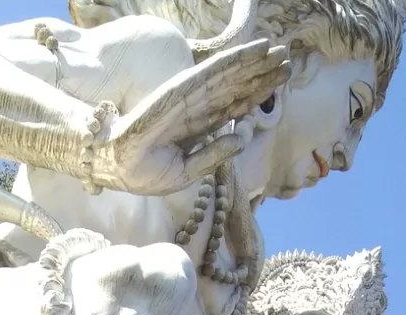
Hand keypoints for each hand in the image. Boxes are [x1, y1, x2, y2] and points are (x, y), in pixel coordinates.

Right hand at [92, 40, 289, 194]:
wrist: (118, 166)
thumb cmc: (148, 172)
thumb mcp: (187, 173)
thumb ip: (214, 156)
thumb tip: (242, 138)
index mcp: (200, 124)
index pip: (234, 103)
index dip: (257, 90)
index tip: (279, 79)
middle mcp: (199, 106)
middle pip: (236, 85)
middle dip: (261, 71)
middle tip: (287, 56)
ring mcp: (191, 95)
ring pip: (229, 75)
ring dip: (254, 62)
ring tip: (279, 50)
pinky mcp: (183, 90)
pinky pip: (213, 73)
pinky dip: (235, 61)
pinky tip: (255, 51)